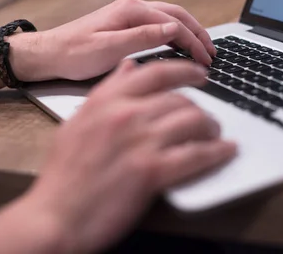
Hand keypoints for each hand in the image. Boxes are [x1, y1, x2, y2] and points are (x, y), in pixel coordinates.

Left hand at [11, 0, 216, 81]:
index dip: (194, 41)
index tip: (206, 59)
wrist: (49, 54)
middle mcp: (131, 7)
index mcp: (130, 10)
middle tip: (212, 52)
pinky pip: (157, 24)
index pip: (174, 23)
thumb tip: (175, 29)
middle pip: (176, 14)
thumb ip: (143, 37)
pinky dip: (174, 33)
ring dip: (188, 31)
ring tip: (202, 48)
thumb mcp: (110, 48)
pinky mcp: (123, 23)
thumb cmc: (74, 54)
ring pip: (168, 18)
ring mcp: (127, 14)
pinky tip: (178, 44)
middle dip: (197, 32)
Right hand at [20, 60, 236, 253]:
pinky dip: (217, 152)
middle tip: (207, 117)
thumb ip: (105, 92)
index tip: (199, 74)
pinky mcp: (152, 171)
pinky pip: (196, 155)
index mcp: (106, 101)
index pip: (155, 72)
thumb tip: (128, 67)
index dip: (184, 70)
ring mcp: (140, 142)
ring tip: (216, 135)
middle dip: (200, 107)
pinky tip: (226, 151)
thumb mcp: (77, 122)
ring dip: (211, 128)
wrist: (56, 215)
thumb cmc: (63, 174)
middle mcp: (126, 115)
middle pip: (180, 99)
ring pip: (193, 121)